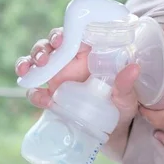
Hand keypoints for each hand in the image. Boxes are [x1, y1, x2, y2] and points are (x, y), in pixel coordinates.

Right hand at [15, 27, 139, 128]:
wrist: (112, 130)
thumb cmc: (121, 105)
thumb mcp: (127, 95)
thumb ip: (126, 83)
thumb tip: (134, 68)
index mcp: (89, 52)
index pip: (72, 34)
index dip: (63, 33)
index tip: (60, 40)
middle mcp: (71, 61)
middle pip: (49, 45)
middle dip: (41, 48)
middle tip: (43, 59)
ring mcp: (58, 77)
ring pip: (36, 62)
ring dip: (29, 63)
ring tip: (28, 72)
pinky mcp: (51, 95)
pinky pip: (35, 90)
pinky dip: (33, 93)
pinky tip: (44, 100)